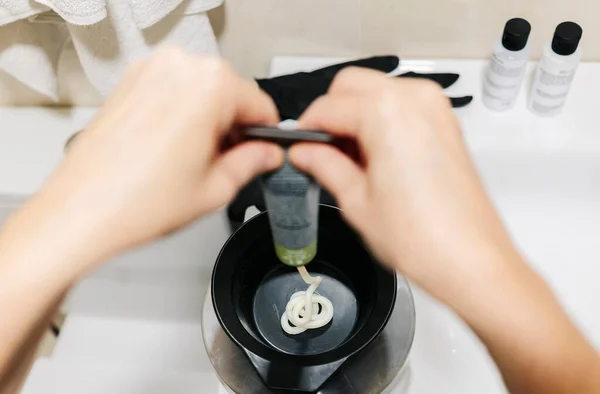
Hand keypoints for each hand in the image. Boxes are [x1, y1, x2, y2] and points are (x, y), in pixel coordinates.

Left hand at [25, 47, 282, 276]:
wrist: (80, 212)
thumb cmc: (137, 202)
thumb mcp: (216, 187)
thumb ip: (253, 162)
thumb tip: (267, 153)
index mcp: (210, 85)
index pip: (260, 103)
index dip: (264, 134)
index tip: (261, 152)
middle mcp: (179, 67)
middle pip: (230, 93)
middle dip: (233, 126)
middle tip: (223, 163)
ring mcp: (149, 71)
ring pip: (201, 91)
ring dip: (207, 120)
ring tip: (191, 160)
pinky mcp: (129, 83)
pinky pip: (173, 92)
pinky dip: (181, 114)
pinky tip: (171, 149)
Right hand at [289, 67, 518, 300]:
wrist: (472, 261)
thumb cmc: (421, 238)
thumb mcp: (356, 201)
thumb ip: (325, 165)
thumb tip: (304, 152)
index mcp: (386, 112)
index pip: (328, 106)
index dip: (306, 128)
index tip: (297, 148)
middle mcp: (414, 98)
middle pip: (352, 85)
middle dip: (331, 114)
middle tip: (321, 153)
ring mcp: (435, 108)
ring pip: (377, 91)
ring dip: (356, 116)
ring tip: (349, 161)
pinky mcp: (446, 124)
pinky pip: (402, 105)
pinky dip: (381, 120)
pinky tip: (375, 157)